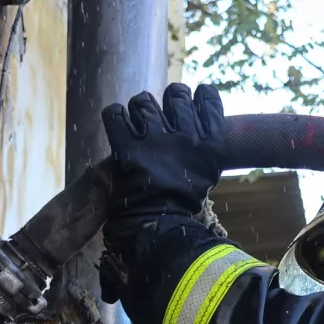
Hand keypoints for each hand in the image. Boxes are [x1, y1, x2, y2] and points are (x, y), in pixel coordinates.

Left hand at [100, 84, 227, 305]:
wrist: (157, 230)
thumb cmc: (182, 207)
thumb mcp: (207, 175)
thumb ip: (204, 149)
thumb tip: (198, 129)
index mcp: (210, 144)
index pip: (208, 98)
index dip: (199, 96)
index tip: (192, 101)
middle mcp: (186, 136)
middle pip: (176, 93)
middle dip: (167, 100)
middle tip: (160, 117)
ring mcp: (156, 140)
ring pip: (143, 101)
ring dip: (139, 109)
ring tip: (137, 126)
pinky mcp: (128, 148)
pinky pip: (116, 115)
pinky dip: (114, 116)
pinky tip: (117, 125)